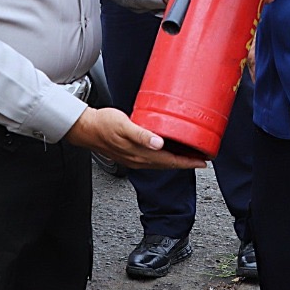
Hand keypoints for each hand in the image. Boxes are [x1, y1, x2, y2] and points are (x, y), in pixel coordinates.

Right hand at [65, 107, 206, 169]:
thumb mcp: (124, 126)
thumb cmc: (103, 124)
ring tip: (189, 154)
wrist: (85, 128)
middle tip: (202, 157)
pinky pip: (153, 158)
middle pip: (169, 164)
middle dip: (186, 162)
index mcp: (141, 155)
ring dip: (177, 159)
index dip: (188, 162)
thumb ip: (142, 135)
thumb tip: (159, 144)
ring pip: (161, 162)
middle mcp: (139, 160)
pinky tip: (167, 148)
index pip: (170, 161)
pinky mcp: (131, 153)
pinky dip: (165, 155)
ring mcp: (135, 158)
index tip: (203, 161)